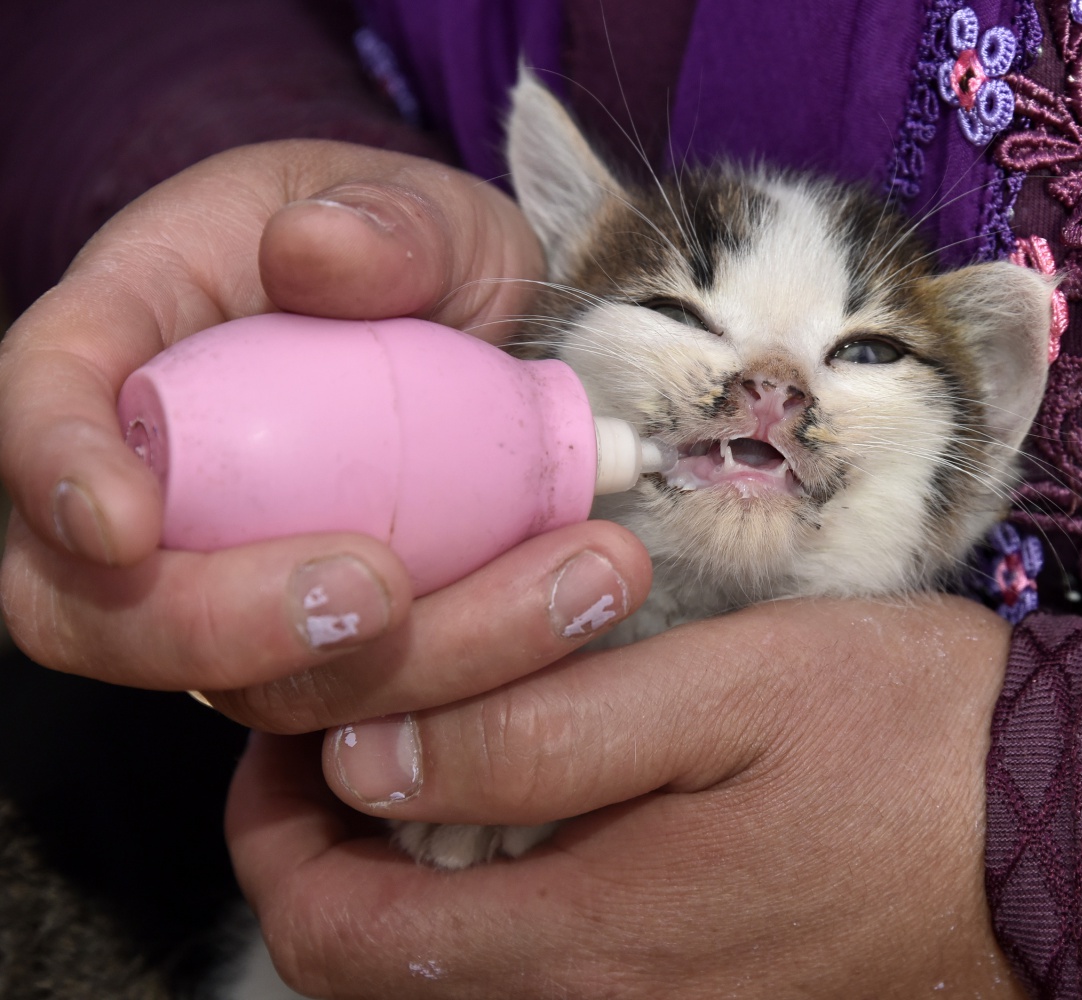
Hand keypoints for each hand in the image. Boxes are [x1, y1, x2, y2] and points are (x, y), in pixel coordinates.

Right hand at [0, 140, 654, 726]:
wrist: (470, 340)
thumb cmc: (416, 256)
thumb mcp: (426, 206)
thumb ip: (388, 216)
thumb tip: (316, 249)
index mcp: (135, 336)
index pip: (43, 395)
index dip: (56, 467)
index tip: (126, 525)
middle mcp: (154, 486)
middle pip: (100, 606)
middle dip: (223, 628)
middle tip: (383, 595)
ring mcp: (229, 584)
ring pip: (254, 682)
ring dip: (412, 664)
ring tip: (575, 585)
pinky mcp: (322, 650)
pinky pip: (370, 702)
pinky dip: (476, 682)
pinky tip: (580, 618)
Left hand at [228, 595, 1026, 998]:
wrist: (1065, 831)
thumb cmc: (910, 738)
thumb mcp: (734, 689)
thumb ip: (548, 730)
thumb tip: (372, 754)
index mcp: (592, 933)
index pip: (334, 934)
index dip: (276, 828)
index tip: (300, 719)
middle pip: (379, 967)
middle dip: (328, 845)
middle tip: (362, 718)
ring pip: (458, 973)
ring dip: (409, 867)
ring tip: (443, 747)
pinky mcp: (708, 999)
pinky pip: (547, 967)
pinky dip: (497, 891)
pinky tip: (546, 806)